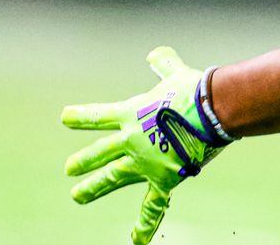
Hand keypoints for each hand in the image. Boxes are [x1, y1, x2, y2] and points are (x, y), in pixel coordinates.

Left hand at [62, 47, 228, 244]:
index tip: (65, 118)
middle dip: (84, 162)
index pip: (99, 116)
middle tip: (69, 170)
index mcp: (131, 114)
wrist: (214, 111)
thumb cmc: (195, 90)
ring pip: (114, 178)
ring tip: (77, 197)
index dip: (81, 117)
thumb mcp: (175, 74)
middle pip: (101, 152)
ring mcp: (144, 163)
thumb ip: (162, 65)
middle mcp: (132, 140)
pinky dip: (144, 224)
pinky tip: (135, 240)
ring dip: (95, 187)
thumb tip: (155, 53)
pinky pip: (152, 206)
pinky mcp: (163, 180)